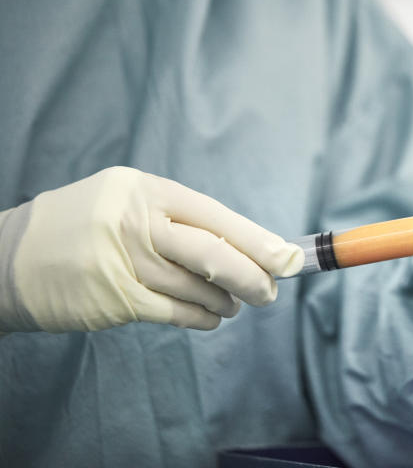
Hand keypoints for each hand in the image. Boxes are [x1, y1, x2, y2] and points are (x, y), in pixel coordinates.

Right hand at [0, 167, 302, 332]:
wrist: (8, 257)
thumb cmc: (82, 226)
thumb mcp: (126, 200)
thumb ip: (177, 217)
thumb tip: (245, 243)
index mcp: (144, 190)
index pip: (213, 215)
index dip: (256, 238)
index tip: (289, 256)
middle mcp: (134, 222)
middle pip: (211, 252)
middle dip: (252, 273)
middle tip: (273, 289)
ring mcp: (121, 262)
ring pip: (195, 286)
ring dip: (226, 299)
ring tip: (238, 303)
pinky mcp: (112, 299)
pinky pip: (173, 313)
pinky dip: (201, 318)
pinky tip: (212, 318)